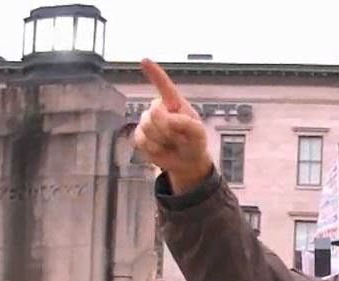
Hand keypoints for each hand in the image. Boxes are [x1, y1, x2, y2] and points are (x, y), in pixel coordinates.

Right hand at [135, 59, 211, 193]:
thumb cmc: (195, 142)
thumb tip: (165, 118)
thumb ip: (184, 122)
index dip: (154, 73)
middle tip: (180, 138)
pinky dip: (154, 148)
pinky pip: (141, 139)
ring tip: (172, 144)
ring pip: (146, 127)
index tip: (144, 60)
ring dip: (161, 140)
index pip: (164, 85)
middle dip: (167, 128)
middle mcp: (159, 108)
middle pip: (154, 113)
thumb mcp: (197, 132)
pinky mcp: (141, 135)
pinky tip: (162, 149)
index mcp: (174, 103)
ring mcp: (148, 121)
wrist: (187, 162)